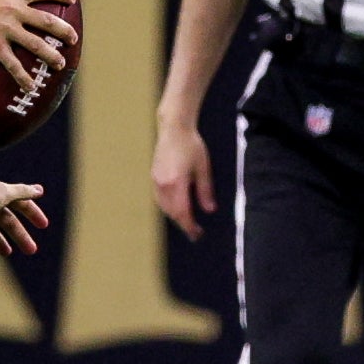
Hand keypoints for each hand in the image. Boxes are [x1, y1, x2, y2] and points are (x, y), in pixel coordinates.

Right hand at [0, 0, 78, 90]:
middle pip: (48, 21)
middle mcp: (13, 10)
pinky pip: (13, 64)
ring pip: (37, 44)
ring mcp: (5, 28)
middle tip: (73, 39)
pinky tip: (31, 87)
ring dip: (52, 56)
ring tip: (59, 64)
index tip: (72, 0)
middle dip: (65, 31)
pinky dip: (23, 77)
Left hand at [0, 168, 48, 258]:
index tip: (43, 225)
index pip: (20, 205)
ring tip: (7, 252)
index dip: (32, 214)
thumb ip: (22, 192)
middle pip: (7, 222)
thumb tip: (40, 190)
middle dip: (20, 235)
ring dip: (0, 241)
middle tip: (31, 250)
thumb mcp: (4, 193)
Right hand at [151, 119, 215, 241]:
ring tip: (187, 221)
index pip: (182, 212)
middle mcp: (163, 184)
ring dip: (175, 216)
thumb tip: (209, 210)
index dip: (189, 225)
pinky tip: (177, 207)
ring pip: (164, 207)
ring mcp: (156, 181)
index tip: (197, 234)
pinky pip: (160, 199)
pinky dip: (169, 207)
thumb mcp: (203, 168)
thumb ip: (205, 190)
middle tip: (195, 231)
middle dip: (183, 223)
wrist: (174, 129)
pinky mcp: (154, 177)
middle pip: (171, 212)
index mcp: (176, 183)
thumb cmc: (191, 145)